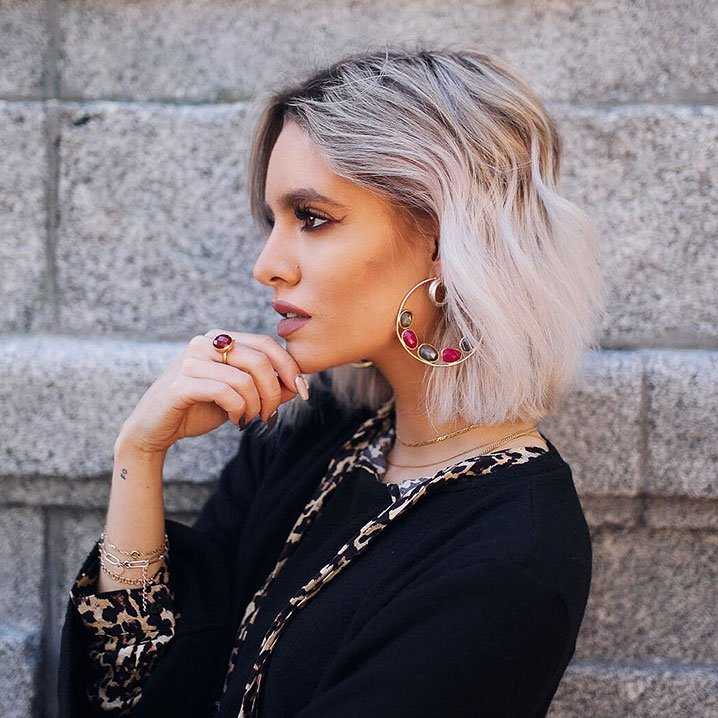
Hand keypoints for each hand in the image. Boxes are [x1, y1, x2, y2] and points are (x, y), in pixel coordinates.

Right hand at [114, 330, 305, 454]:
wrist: (156, 428)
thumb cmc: (200, 408)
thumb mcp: (240, 395)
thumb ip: (266, 386)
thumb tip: (298, 384)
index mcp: (220, 339)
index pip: (267, 344)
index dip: (290, 367)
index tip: (302, 391)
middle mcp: (204, 343)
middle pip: (260, 360)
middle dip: (274, 392)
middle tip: (270, 414)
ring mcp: (190, 361)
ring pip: (245, 379)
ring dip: (256, 406)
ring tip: (250, 419)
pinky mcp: (181, 384)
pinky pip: (226, 392)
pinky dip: (239, 410)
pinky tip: (236, 420)